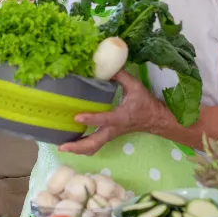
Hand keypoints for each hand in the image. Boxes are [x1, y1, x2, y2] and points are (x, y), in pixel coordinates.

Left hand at [58, 71, 174, 155]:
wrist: (155, 119)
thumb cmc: (145, 103)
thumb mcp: (136, 86)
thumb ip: (120, 76)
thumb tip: (105, 67)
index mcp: (120, 117)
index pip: (104, 119)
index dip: (90, 119)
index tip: (76, 117)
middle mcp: (113, 129)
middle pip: (94, 144)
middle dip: (78, 147)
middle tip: (62, 146)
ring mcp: (110, 135)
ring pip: (94, 148)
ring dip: (78, 149)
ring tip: (63, 147)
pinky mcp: (109, 136)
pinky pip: (95, 145)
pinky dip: (83, 147)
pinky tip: (72, 143)